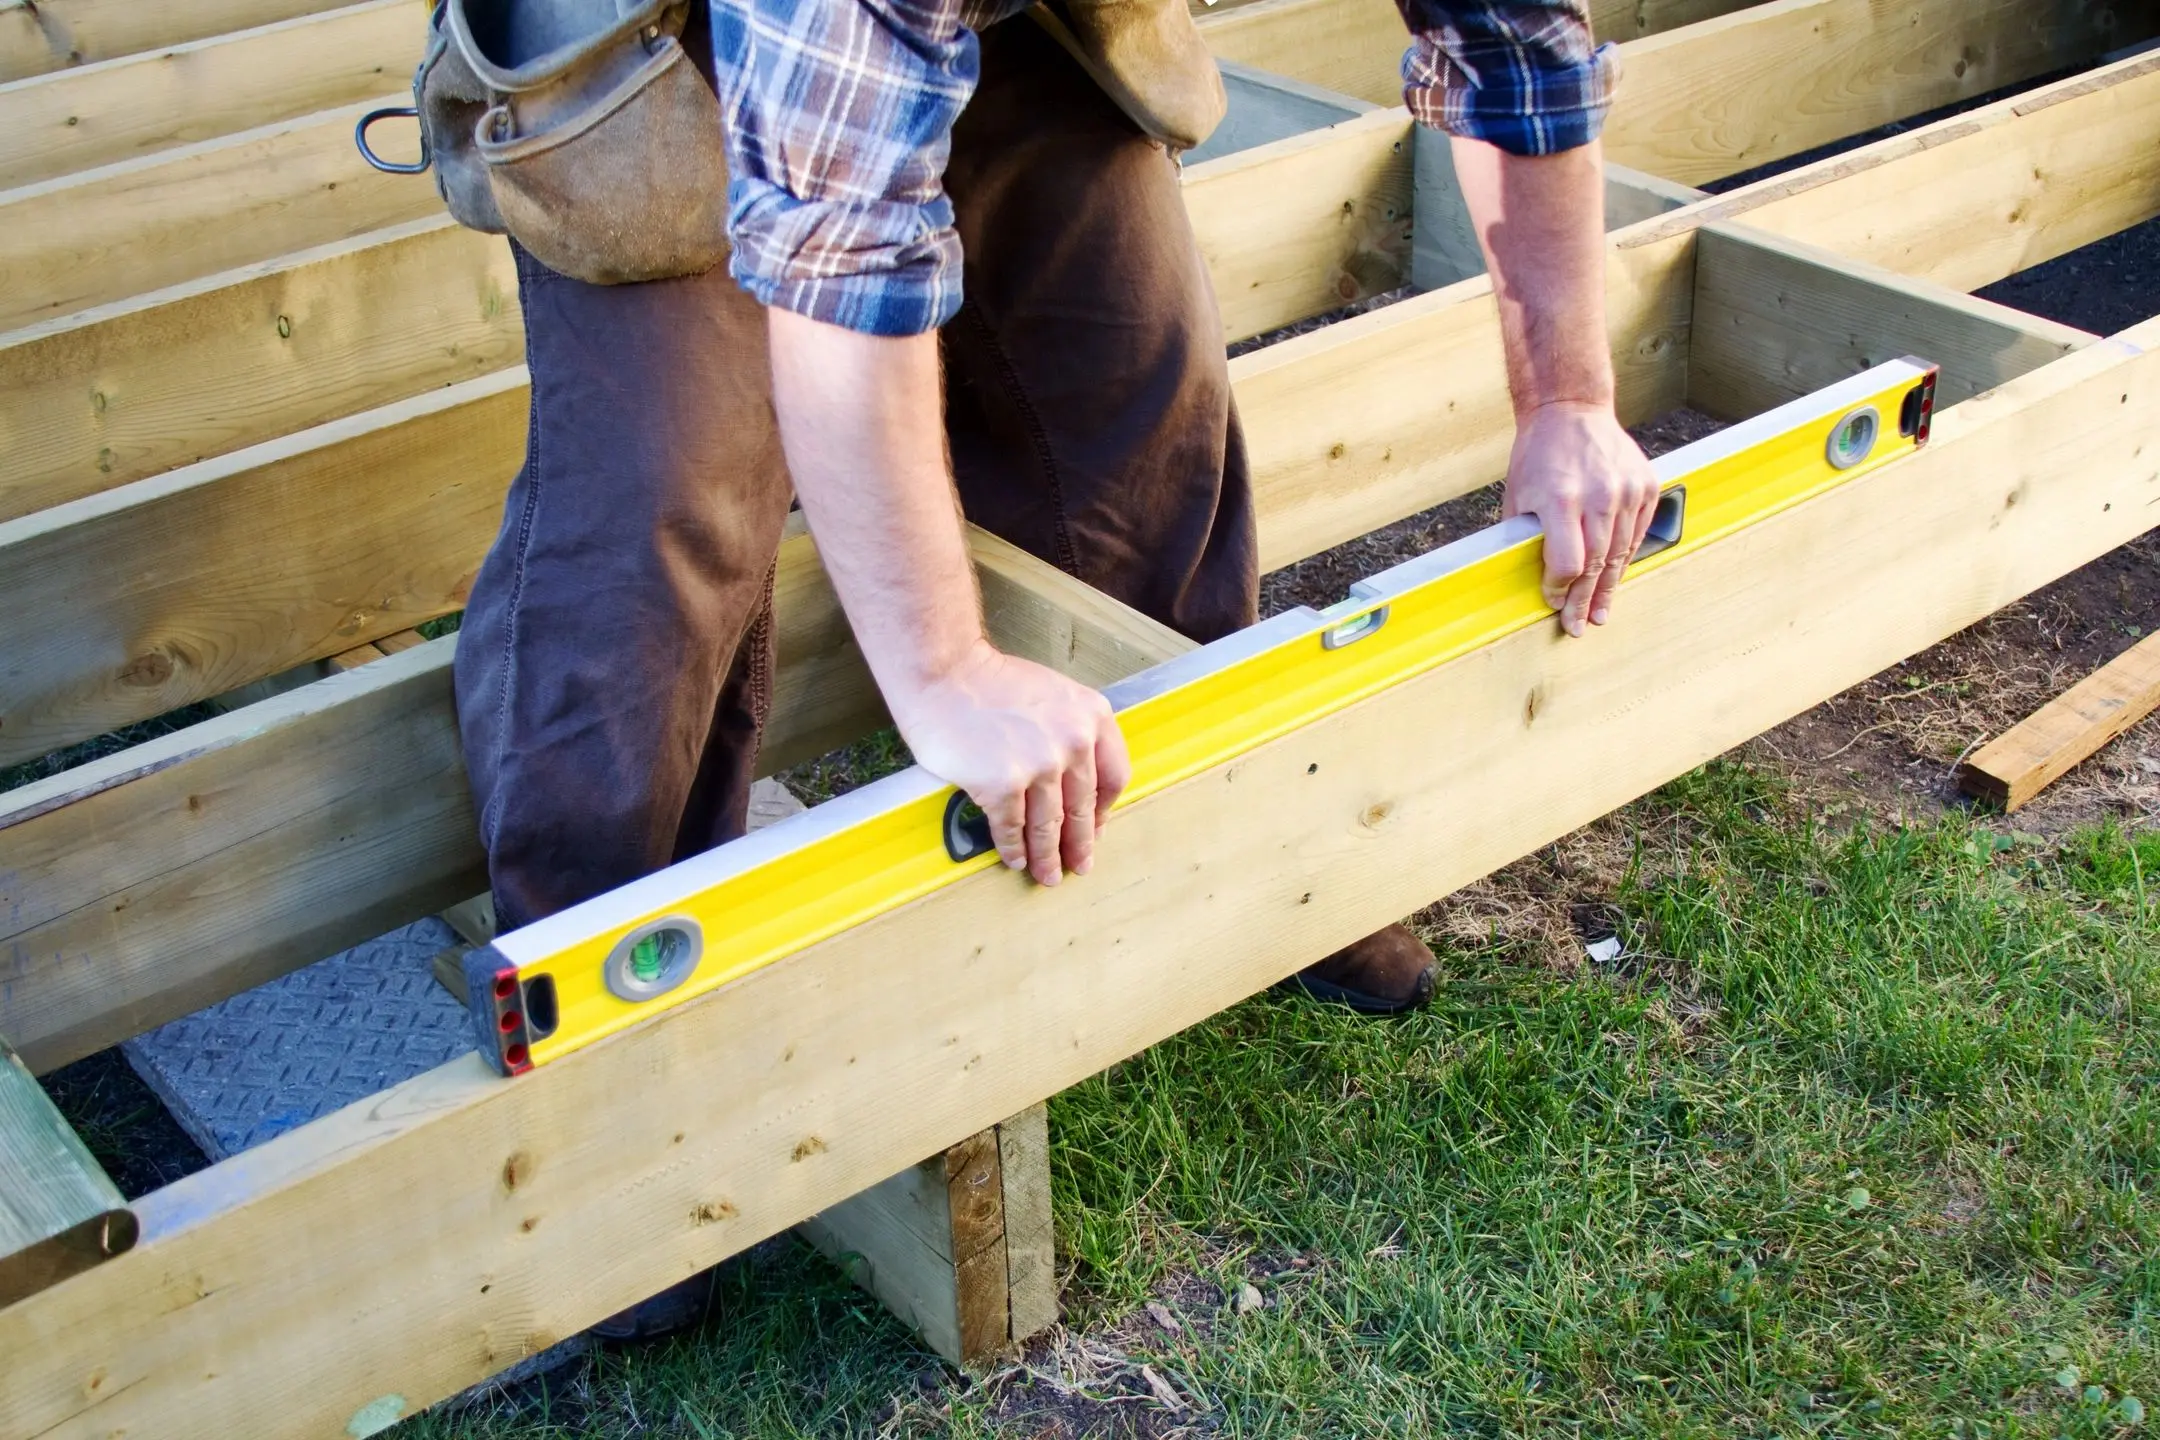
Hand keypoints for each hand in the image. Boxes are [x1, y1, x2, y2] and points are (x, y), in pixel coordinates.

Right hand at [892, 641, 1131, 886]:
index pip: (1113, 777)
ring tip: (1047, 874)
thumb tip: (1071, 779)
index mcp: (1092, 716)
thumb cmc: (990, 680)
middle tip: (1079, 866)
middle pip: (1082, 808)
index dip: (1104, 810)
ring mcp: (1039, 766)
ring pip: (1048, 825)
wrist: (945, 672)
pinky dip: (1013, 848)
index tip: (1096, 828)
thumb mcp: (1054, 694)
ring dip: (1047, 856)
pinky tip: (1013, 858)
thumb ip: (1071, 730)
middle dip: (1080, 844)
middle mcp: (1073, 743)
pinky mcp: (1002, 786)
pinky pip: (1012, 827)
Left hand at [1501, 401, 1660, 636]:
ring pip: (1621, 553)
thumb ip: (1526, 537)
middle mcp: (1599, 495)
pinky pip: (1638, 532)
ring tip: (1600, 612)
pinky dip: (1626, 557)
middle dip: (1585, 600)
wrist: (1571, 410)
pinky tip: (1616, 577)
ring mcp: (1627, 490)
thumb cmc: (1538, 455)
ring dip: (1609, 587)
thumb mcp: (1520, 496)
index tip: (1553, 599)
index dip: (1559, 587)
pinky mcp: (1646, 485)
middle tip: (1579, 625)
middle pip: (1597, 564)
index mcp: (1562, 499)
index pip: (1568, 562)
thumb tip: (1531, 580)